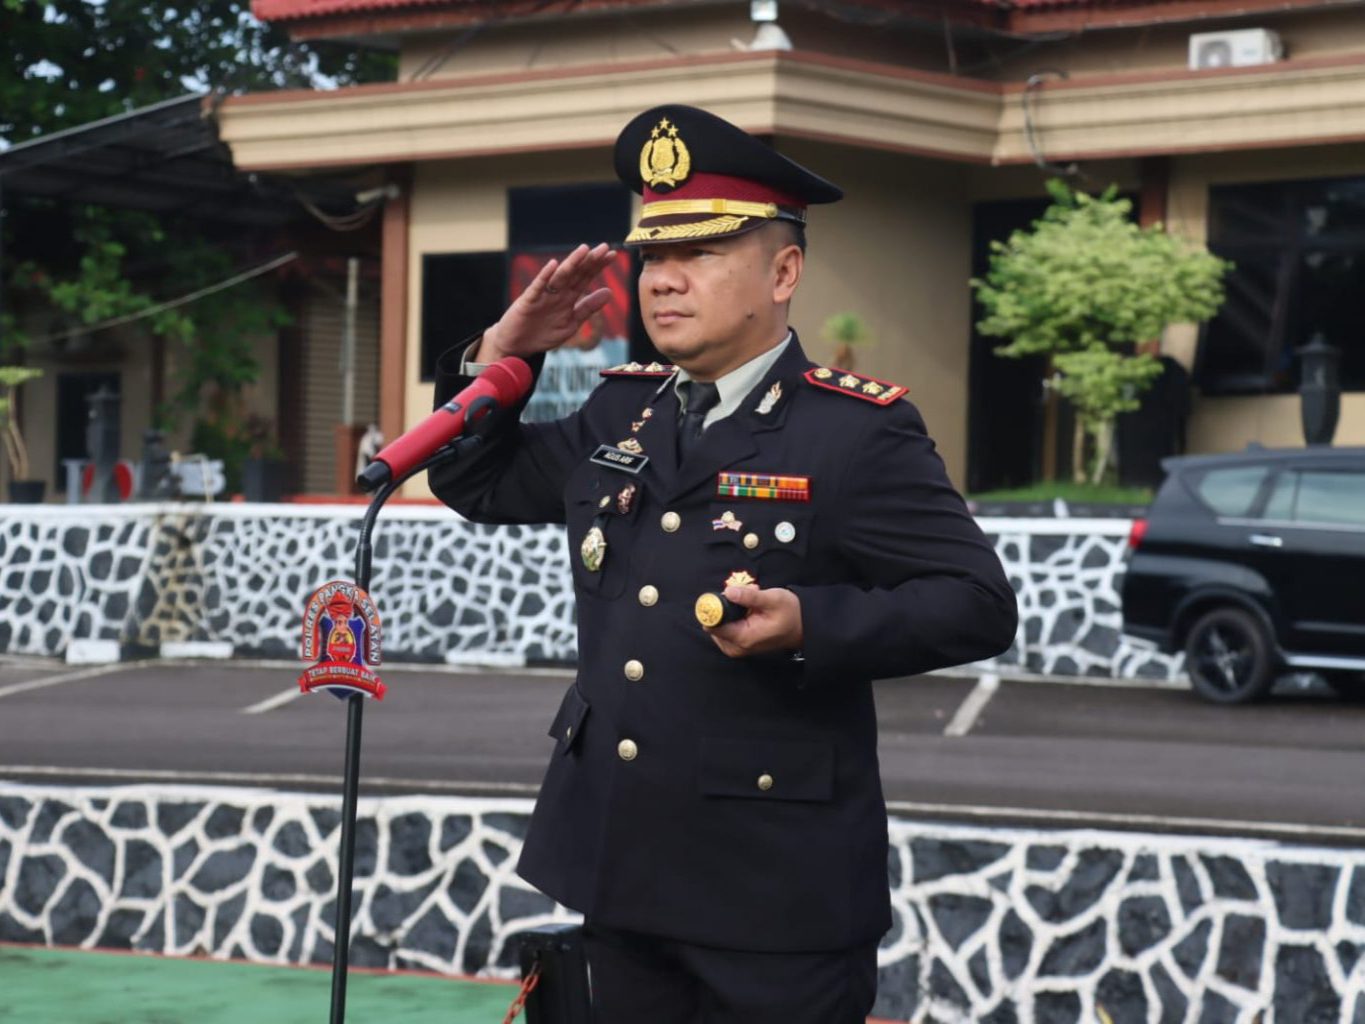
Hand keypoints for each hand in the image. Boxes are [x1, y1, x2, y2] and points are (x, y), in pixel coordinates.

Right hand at [478, 243, 616, 360]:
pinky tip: (553, 265)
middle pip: (576, 273)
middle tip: (605, 247)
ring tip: (585, 249)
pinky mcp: (528, 301)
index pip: (586, 277)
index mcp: (568, 297)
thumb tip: (610, 292)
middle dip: (590, 261)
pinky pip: (537, 287)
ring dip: (572, 263)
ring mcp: (543, 295)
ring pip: (560, 276)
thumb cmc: (544, 333)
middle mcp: (557, 292)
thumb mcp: (571, 322)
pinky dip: (544, 276)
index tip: (613, 255)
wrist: (518, 345)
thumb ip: (588, 308)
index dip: (598, 266)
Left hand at [707, 586, 803, 658]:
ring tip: (749, 600)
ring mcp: (738, 648)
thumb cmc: (790, 613)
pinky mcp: (740, 644)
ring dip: (730, 610)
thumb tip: (727, 592)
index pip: (713, 626)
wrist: (804, 627)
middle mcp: (737, 647)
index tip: (724, 594)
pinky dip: (734, 616)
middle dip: (725, 607)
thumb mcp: (772, 599)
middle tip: (742, 595)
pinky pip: (727, 628)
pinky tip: (749, 608)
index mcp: (743, 637)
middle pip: (714, 625)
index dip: (714, 608)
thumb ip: (749, 597)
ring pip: (719, 626)